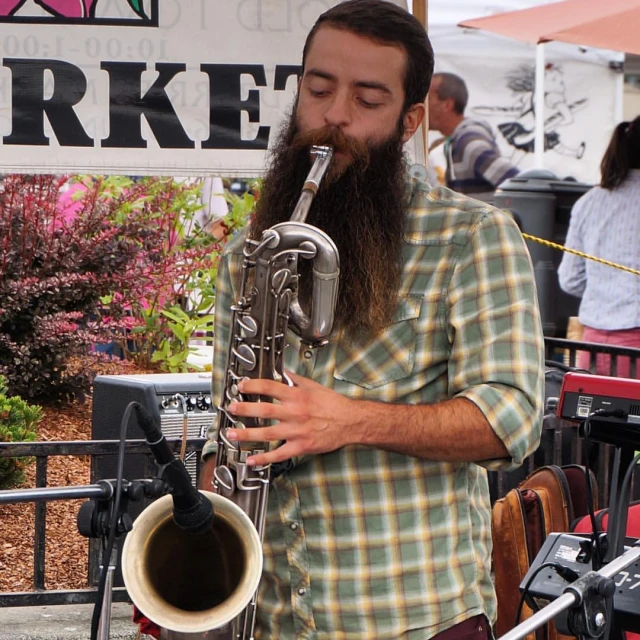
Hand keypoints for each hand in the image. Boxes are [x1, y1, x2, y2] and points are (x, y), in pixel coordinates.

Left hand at [226, 371, 354, 465]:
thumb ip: (296, 380)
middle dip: (245, 409)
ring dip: (247, 434)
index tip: (242, 386)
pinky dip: (264, 458)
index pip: (270, 387)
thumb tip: (283, 372)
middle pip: (265, 410)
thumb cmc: (333, 404)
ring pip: (268, 433)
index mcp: (297, 396)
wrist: (350, 421)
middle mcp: (295, 413)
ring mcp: (297, 431)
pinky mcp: (301, 446)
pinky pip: (279, 454)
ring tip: (232, 434)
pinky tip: (252, 459)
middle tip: (231, 408)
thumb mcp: (314, 386)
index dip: (253, 386)